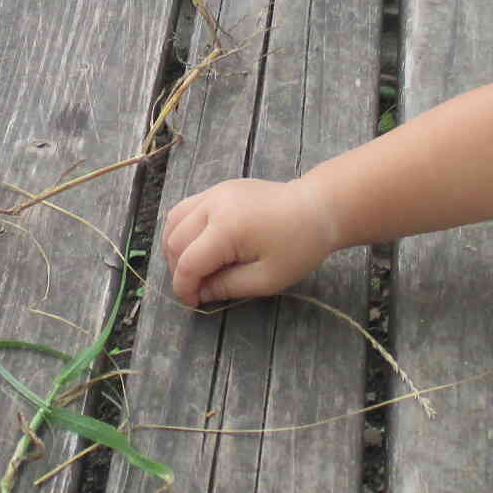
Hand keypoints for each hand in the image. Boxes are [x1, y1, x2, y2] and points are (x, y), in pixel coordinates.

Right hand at [161, 177, 334, 306]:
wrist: (318, 207)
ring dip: (175, 247)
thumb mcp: (267, 278)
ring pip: (174, 220)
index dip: (184, 287)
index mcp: (226, 228)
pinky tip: (195, 245)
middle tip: (197, 289)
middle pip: (175, 241)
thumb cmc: (299, 246)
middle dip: (178, 270)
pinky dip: (182, 229)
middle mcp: (213, 205)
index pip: (188, 262)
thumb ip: (227, 287)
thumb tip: (199, 293)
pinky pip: (186, 208)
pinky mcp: (219, 188)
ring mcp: (214, 192)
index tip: (192, 303)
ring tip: (192, 267)